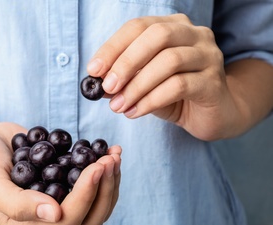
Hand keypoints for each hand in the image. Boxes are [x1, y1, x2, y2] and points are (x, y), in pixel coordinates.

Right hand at [0, 122, 121, 224]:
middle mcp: (42, 223)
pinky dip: (104, 174)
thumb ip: (17, 204)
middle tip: (110, 160)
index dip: (85, 196)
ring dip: (109, 182)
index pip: (65, 222)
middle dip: (104, 190)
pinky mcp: (63, 189)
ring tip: (113, 155)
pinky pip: (92, 190)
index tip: (96, 166)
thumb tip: (54, 215)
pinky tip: (108, 153)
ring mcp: (55, 206)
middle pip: (88, 219)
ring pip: (96, 207)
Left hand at [88, 13, 236, 139]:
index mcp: (174, 26)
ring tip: (118, 106)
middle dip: (126, 62)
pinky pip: (179, 86)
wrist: (215, 114)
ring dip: (137, 86)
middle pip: (157, 36)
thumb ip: (124, 79)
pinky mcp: (214, 82)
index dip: (113, 47)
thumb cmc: (176, 95)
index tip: (93, 70)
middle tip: (107, 87)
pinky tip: (135, 113)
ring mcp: (208, 56)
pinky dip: (151, 100)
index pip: (139, 26)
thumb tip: (96, 82)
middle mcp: (195, 35)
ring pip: (169, 61)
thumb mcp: (144, 84)